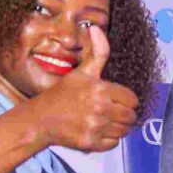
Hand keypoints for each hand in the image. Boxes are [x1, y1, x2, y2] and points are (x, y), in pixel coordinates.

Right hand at [16, 22, 138, 153]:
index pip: (132, 99)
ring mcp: (96, 127)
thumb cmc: (61, 95)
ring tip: (102, 120)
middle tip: (110, 111)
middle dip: (124, 113)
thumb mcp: (81, 72)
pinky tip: (96, 130)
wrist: (40, 119)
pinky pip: (114, 143)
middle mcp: (100, 109)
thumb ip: (97, 53)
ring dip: (117, 126)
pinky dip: (108, 139)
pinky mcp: (92, 143)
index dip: (126, 100)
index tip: (116, 99)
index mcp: (100, 89)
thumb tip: (97, 28)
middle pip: (131, 116)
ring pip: (124, 130)